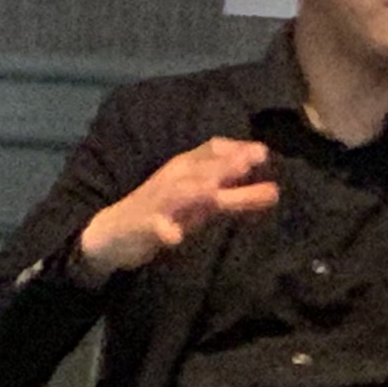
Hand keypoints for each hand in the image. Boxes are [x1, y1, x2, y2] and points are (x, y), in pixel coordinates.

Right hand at [76, 136, 279, 276]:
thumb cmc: (166, 212)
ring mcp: (158, 202)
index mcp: (186, 169)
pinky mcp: (143, 226)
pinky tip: (174, 237)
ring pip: (178, 193)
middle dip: (226, 164)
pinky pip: (153, 227)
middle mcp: (173, 179)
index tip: (263, 153)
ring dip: (196, 190)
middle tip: (254, 160)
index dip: (236, 149)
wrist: (113, 232)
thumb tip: (274, 189)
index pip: (211, 151)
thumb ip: (235, 196)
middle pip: (202, 169)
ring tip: (215, 191)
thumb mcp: (202, 203)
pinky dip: (164, 230)